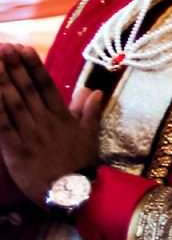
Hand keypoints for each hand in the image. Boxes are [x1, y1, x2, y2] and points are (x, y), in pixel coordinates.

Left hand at [0, 45, 101, 201]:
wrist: (75, 193)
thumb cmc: (81, 165)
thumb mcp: (89, 135)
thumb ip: (90, 111)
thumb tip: (94, 90)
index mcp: (61, 116)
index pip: (45, 85)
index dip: (33, 66)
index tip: (24, 48)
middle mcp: (44, 120)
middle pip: (26, 89)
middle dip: (14, 67)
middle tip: (3, 47)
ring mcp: (30, 134)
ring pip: (13, 103)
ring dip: (2, 82)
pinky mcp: (16, 150)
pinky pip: (3, 127)